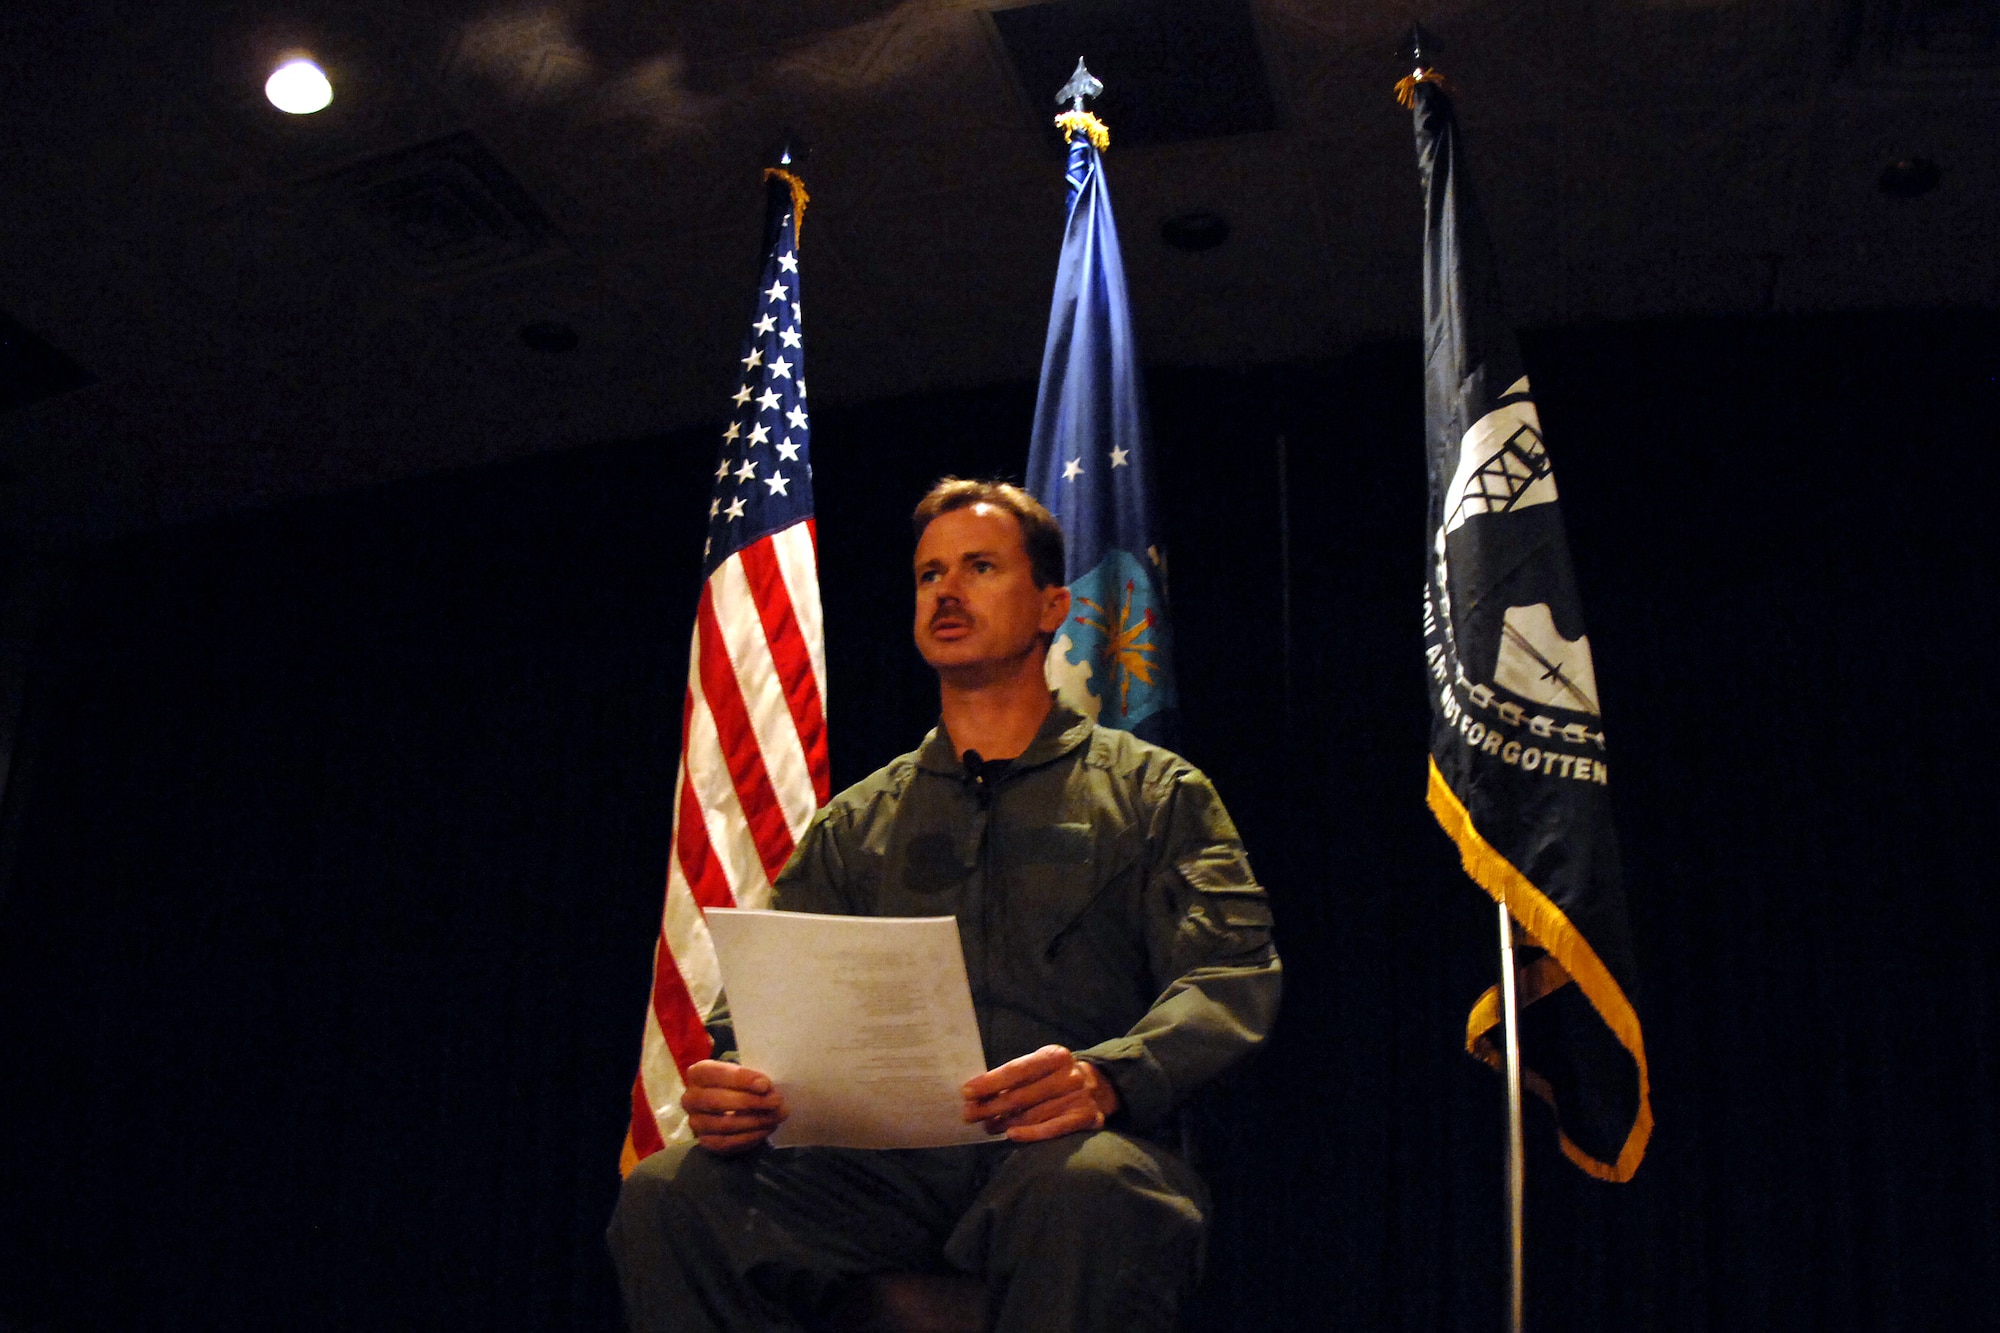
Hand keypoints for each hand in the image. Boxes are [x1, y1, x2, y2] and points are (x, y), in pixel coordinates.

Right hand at [681, 1060, 786, 1154]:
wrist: (730, 1100)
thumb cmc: (739, 1083)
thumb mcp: (745, 1074)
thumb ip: (753, 1079)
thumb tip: (767, 1090)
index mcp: (699, 1073)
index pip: (717, 1074)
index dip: (741, 1079)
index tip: (765, 1084)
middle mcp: (691, 1098)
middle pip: (718, 1101)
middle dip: (751, 1102)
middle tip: (777, 1102)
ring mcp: (695, 1122)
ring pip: (724, 1125)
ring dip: (754, 1122)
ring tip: (776, 1117)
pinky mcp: (705, 1142)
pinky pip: (726, 1143)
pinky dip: (749, 1138)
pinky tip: (765, 1130)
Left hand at [960, 1044, 1119, 1142]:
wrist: (1099, 1087)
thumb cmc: (1056, 1077)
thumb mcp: (1041, 1067)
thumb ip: (1015, 1077)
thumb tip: (977, 1092)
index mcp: (1055, 1056)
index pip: (1017, 1070)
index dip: (990, 1082)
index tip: (966, 1092)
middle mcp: (1069, 1075)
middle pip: (1022, 1095)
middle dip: (991, 1106)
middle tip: (969, 1115)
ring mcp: (1079, 1097)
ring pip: (1033, 1114)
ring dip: (1005, 1123)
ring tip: (987, 1126)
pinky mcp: (1085, 1118)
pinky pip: (1053, 1129)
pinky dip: (1031, 1133)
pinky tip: (1012, 1135)